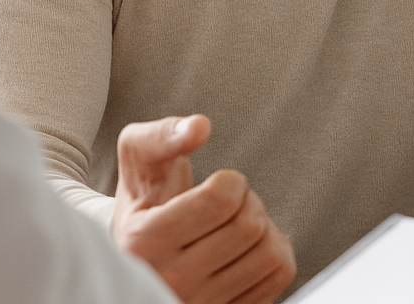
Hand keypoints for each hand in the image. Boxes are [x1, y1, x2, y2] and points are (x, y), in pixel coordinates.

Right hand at [112, 115, 296, 303]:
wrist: (134, 258)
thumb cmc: (142, 202)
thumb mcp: (137, 161)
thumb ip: (162, 136)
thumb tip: (199, 127)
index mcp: (146, 239)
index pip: (220, 200)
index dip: (232, 180)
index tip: (220, 182)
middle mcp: (172, 279)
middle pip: (250, 225)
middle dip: (248, 200)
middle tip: (230, 201)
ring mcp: (201, 302)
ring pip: (270, 254)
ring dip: (264, 227)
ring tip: (239, 222)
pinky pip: (279, 277)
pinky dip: (276, 252)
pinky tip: (251, 246)